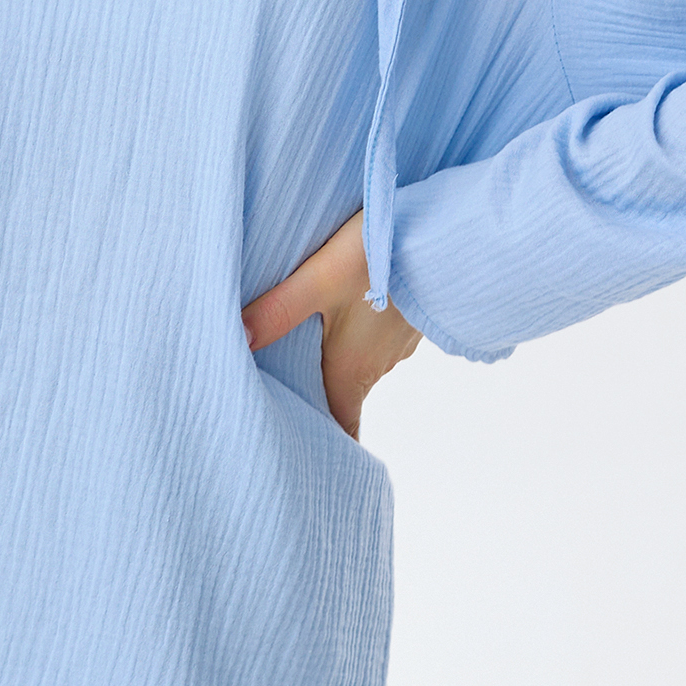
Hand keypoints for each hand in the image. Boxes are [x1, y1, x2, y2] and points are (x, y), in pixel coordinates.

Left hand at [241, 209, 421, 441]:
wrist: (446, 229)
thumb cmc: (382, 255)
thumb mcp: (319, 279)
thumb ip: (277, 310)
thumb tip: (238, 338)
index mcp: (352, 369)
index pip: (341, 426)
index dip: (326, 444)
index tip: (308, 455)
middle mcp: (378, 364)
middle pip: (343, 394)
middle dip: (319, 398)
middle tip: (286, 394)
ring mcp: (398, 343)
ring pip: (360, 363)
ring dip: (337, 360)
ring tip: (303, 348)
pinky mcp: (409, 318)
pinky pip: (378, 339)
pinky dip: (358, 336)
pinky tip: (343, 311)